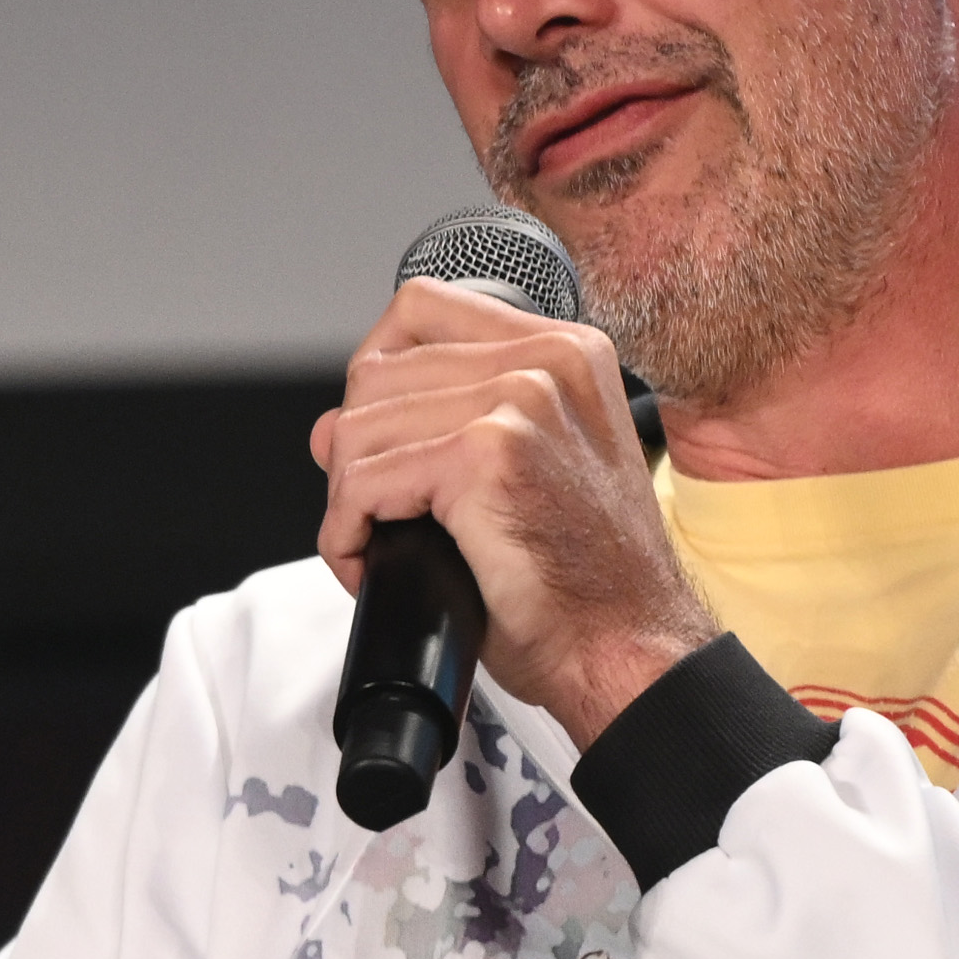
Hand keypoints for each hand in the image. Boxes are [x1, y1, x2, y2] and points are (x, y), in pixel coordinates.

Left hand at [313, 278, 714, 748]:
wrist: (629, 649)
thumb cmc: (588, 585)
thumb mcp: (524, 476)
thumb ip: (438, 427)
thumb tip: (329, 427)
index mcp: (567, 351)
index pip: (420, 309)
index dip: (377, 376)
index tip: (384, 442)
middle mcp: (548, 360)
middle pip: (377, 371)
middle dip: (358, 453)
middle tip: (382, 517)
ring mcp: (519, 400)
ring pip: (357, 427)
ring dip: (348, 500)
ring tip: (378, 546)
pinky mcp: (484, 455)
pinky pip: (361, 481)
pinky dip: (346, 533)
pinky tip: (371, 564)